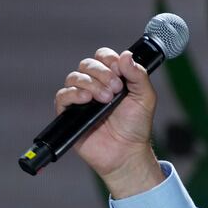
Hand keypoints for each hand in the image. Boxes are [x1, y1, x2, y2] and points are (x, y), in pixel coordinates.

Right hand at [55, 47, 161, 196]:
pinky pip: (62, 96)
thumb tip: (126, 55)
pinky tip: (87, 100)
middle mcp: (94, 85)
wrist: (127, 151)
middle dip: (102, 73)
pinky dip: (73, 94)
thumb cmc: (136, 126)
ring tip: (106, 98)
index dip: (110, 59)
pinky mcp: (69, 113)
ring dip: (91, 84)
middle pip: (87, 64)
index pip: (103, 57)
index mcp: (112, 78)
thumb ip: (138, 75)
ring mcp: (81, 98)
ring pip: (74, 77)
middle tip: (116, 89)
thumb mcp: (145, 97)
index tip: (121, 72)